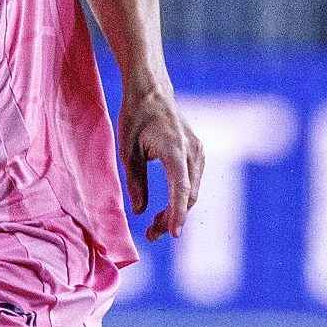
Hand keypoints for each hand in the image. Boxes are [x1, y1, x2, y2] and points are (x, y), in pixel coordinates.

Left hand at [118, 83, 203, 240]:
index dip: (177, 213)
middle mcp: (192, 151)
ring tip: (154, 226)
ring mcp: (198, 151)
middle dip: (172, 218)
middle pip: (188, 195)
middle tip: (151, 235)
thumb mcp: (127, 151)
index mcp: (174, 149)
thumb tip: (140, 211)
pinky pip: (191, 182)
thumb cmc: (135, 117)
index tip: (173, 234)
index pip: (180, 189)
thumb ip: (135, 182)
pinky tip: (166, 209)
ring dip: (177, 211)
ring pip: (191, 191)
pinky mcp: (197, 153)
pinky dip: (181, 198)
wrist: (152, 91)